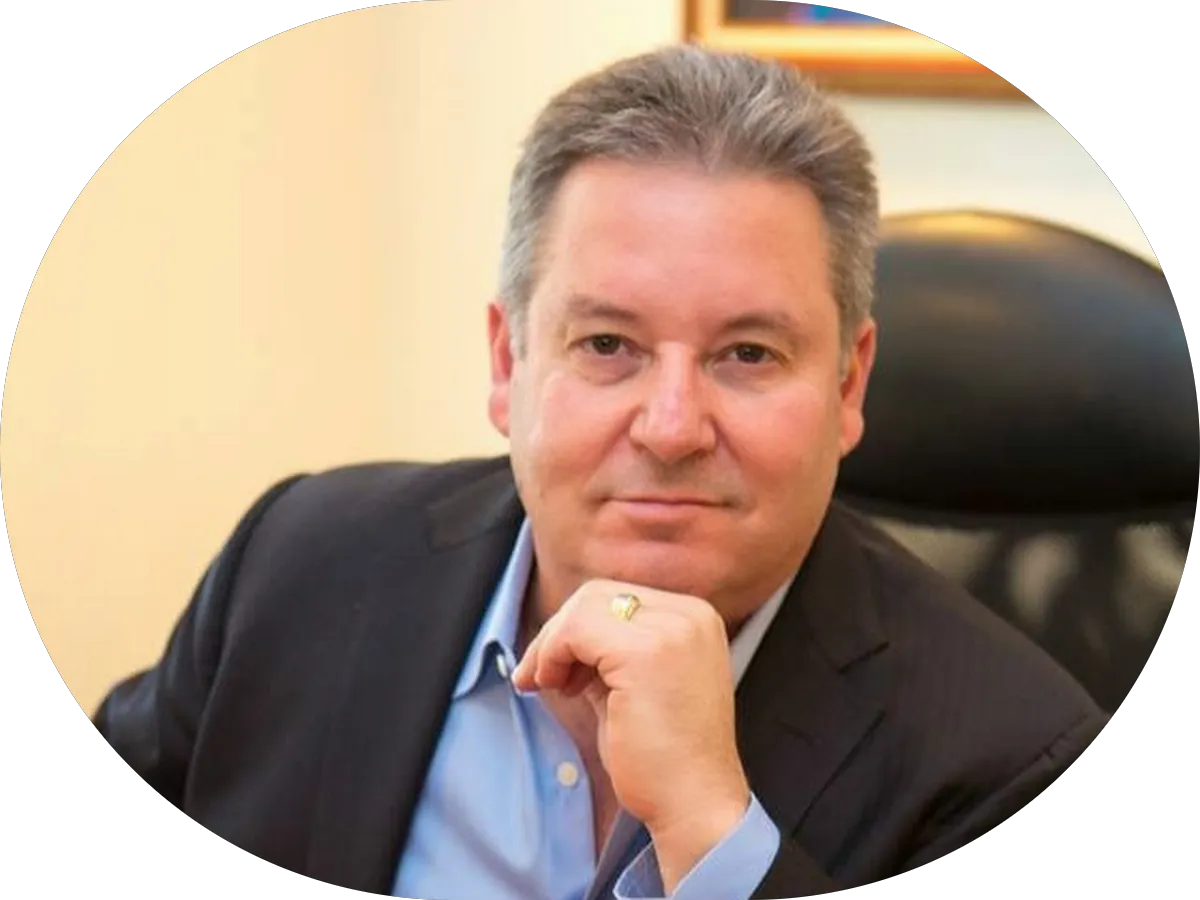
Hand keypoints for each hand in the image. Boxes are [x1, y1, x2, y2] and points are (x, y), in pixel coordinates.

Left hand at [511, 579, 751, 890]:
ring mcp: (672, 630)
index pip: (618, 597)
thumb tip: (563, 635)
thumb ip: (611, 652)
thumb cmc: (664, 758)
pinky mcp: (646, 652)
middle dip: (558, 632)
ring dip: (551, 644)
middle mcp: (691, 615)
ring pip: (583, 608)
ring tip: (544, 685)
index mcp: (696, 618)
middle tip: (539, 677)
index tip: (556, 670)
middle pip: (596, 595)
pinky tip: (551, 687)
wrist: (695, 805)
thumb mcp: (638, 685)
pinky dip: (552, 655)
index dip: (576, 628)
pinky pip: (576, 630)